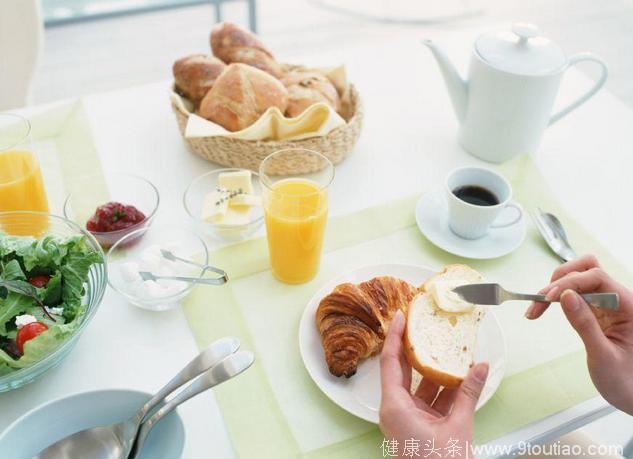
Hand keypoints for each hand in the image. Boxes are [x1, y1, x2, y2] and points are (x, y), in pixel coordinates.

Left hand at [379, 310, 488, 456]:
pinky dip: (442, 389)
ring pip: (419, 385)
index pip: (391, 363)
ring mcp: (407, 419)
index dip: (394, 337)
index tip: (400, 317)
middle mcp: (396, 410)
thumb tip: (480, 367)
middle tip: (421, 324)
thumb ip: (469, 393)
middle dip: (414, 348)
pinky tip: (459, 376)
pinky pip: (428, 400)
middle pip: (403, 370)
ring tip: (447, 347)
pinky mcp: (418, 426)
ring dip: (434, 369)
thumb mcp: (459, 426)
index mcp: (395, 408)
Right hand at [526, 255, 632, 413]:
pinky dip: (556, 296)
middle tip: (539, 302)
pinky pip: (573, 292)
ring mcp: (607, 303)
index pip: (596, 277)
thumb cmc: (625, 381)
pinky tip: (542, 308)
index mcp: (629, 306)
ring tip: (537, 306)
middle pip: (586, 269)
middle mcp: (618, 299)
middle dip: (560, 280)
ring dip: (555, 286)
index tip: (548, 298)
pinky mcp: (596, 309)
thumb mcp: (603, 356)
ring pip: (578, 276)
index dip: (570, 283)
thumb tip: (566, 296)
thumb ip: (585, 324)